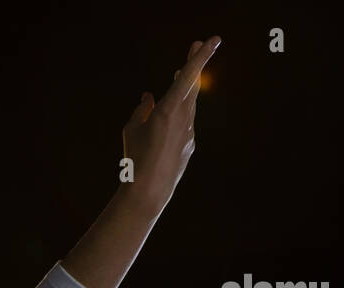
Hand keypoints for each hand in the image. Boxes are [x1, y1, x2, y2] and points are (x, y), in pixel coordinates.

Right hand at [121, 36, 220, 215]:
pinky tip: (165, 123)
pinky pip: (183, 125)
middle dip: (195, 64)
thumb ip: (141, 110)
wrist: (150, 189)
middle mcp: (183, 117)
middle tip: (196, 46)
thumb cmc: (135, 157)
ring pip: (188, 105)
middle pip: (193, 85)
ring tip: (180, 74)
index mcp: (167, 109)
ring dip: (184, 90)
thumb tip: (148, 97)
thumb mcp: (131, 130)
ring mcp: (189, 131)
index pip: (187, 76)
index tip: (211, 41)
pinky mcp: (189, 144)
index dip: (200, 57)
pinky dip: (176, 118)